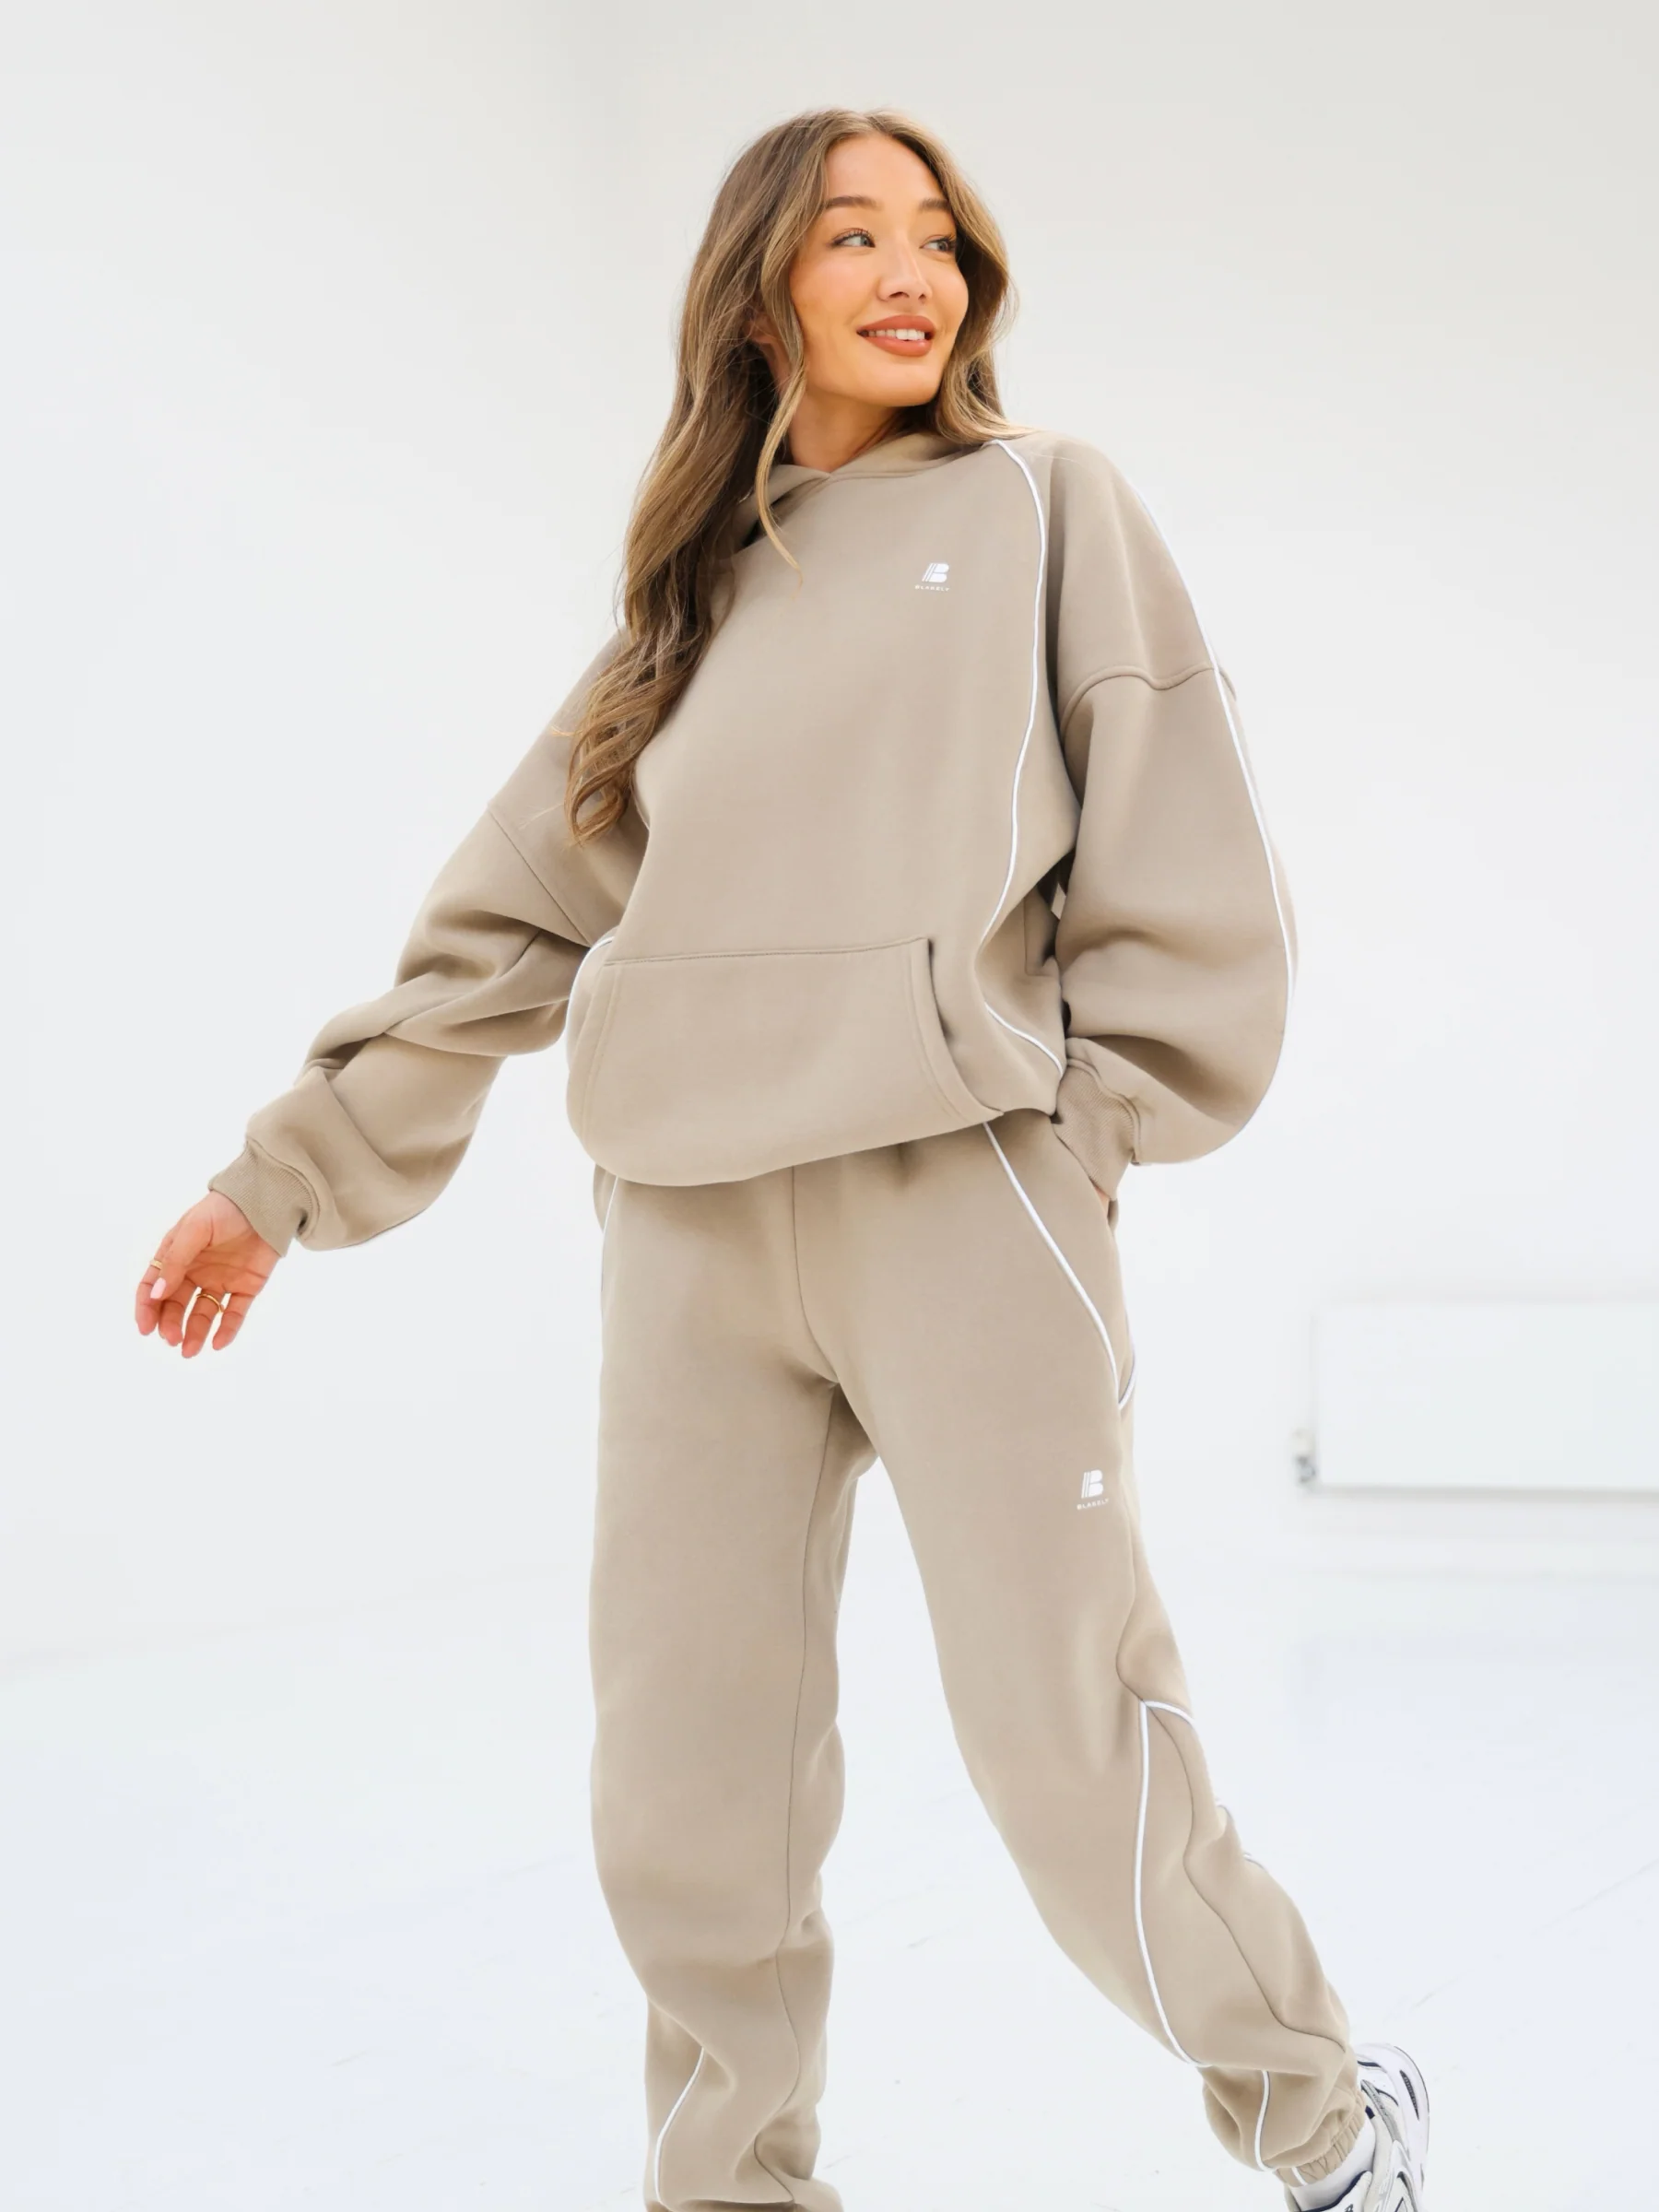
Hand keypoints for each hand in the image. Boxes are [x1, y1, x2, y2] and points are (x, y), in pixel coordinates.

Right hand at [135, 1193, 279, 1356]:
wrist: (265, 1203)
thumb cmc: (223, 1210)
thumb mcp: (194, 1231)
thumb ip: (176, 1261)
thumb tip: (155, 1294)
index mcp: (176, 1256)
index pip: (153, 1287)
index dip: (146, 1308)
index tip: (145, 1329)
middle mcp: (195, 1272)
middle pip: (176, 1305)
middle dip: (170, 1324)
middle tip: (172, 1340)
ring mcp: (220, 1281)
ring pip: (203, 1313)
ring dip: (195, 1332)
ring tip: (189, 1351)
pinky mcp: (246, 1287)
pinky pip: (234, 1313)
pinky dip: (226, 1329)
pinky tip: (218, 1343)